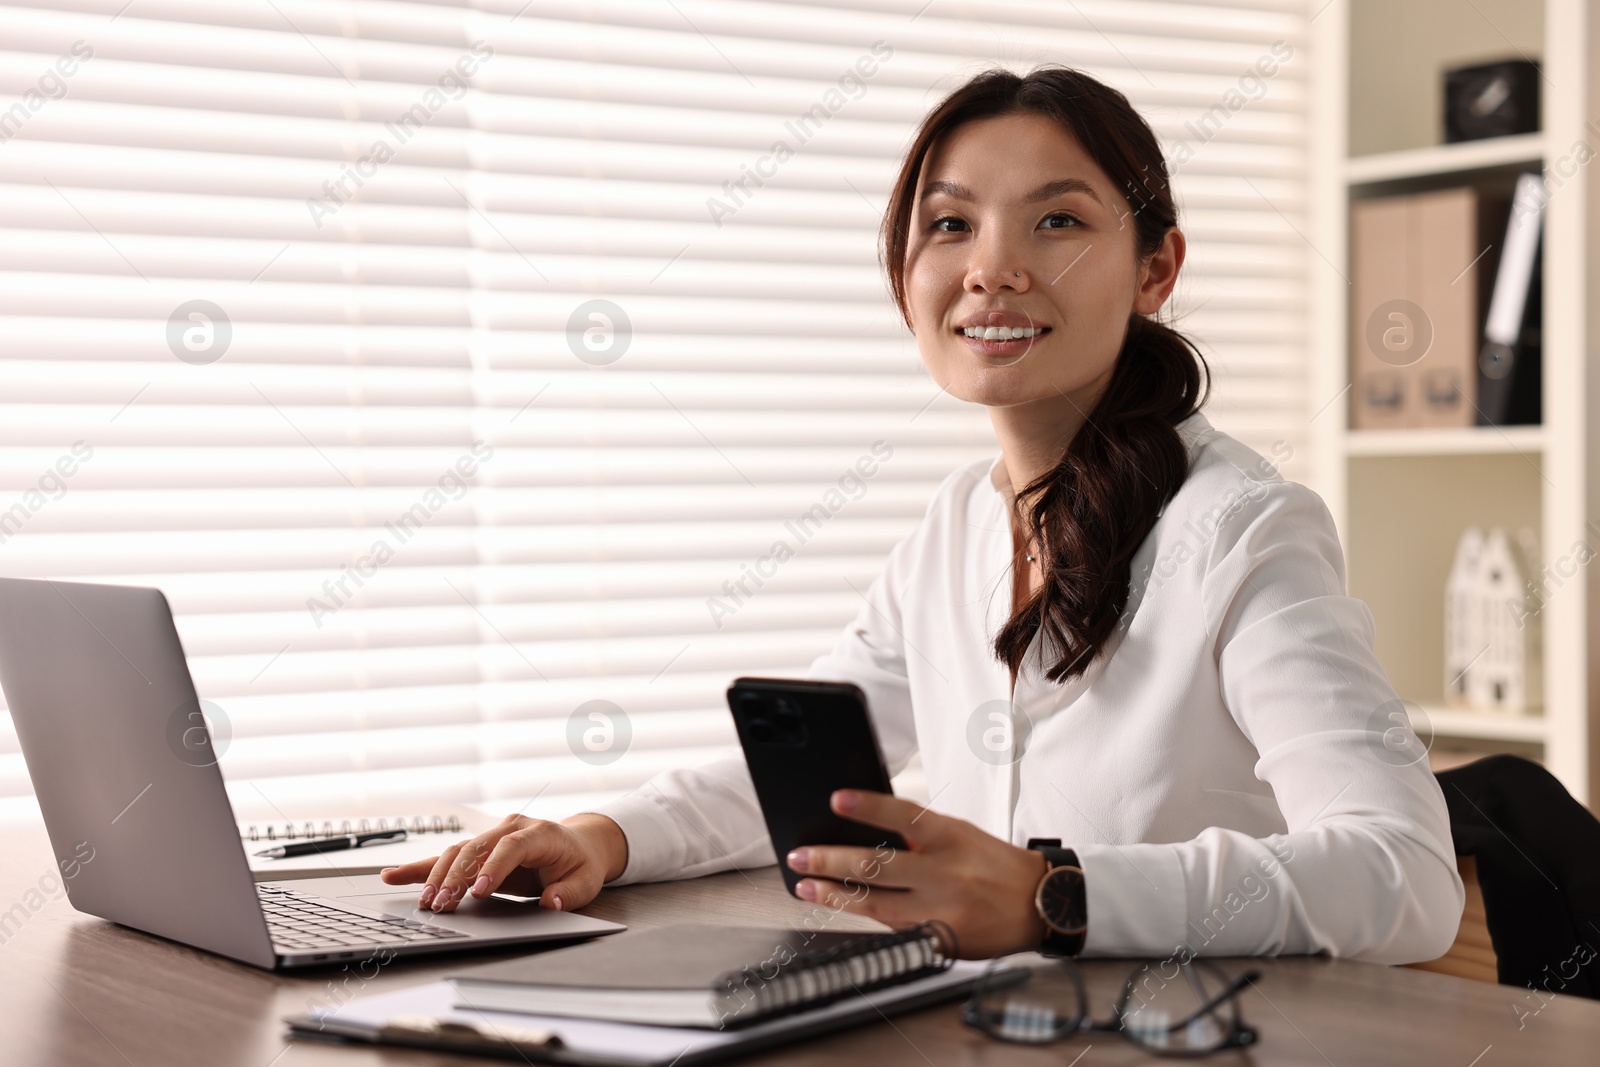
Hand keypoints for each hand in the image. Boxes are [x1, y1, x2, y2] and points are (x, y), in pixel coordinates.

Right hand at [379, 812, 627, 913]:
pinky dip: (421, 867)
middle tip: (442, 906)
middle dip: (457, 877)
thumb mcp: (586, 882)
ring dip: (438, 876)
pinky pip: (447, 857)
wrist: (578, 845)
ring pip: (458, 851)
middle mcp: (512, 828)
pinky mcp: (479, 848)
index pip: (512, 846)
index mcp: (539, 832)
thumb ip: (569, 893)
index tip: (479, 891)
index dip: (494, 867)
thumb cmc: (580, 864)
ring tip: (426, 903)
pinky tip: (393, 875)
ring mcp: (493, 835)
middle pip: (477, 848)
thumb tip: (551, 902)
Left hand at [784, 790, 1047, 958]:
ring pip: (875, 903)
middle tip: (800, 857)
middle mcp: (944, 873)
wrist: (1040, 904)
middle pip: (877, 865)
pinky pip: (893, 929)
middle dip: (830, 861)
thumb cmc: (996, 864)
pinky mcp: (940, 940)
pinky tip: (841, 910)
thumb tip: (868, 828)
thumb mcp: (962, 834)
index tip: (837, 799)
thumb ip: (920, 834)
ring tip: (806, 887)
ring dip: (834, 895)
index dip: (868, 806)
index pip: (904, 815)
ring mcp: (941, 910)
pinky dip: (865, 918)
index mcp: (951, 837)